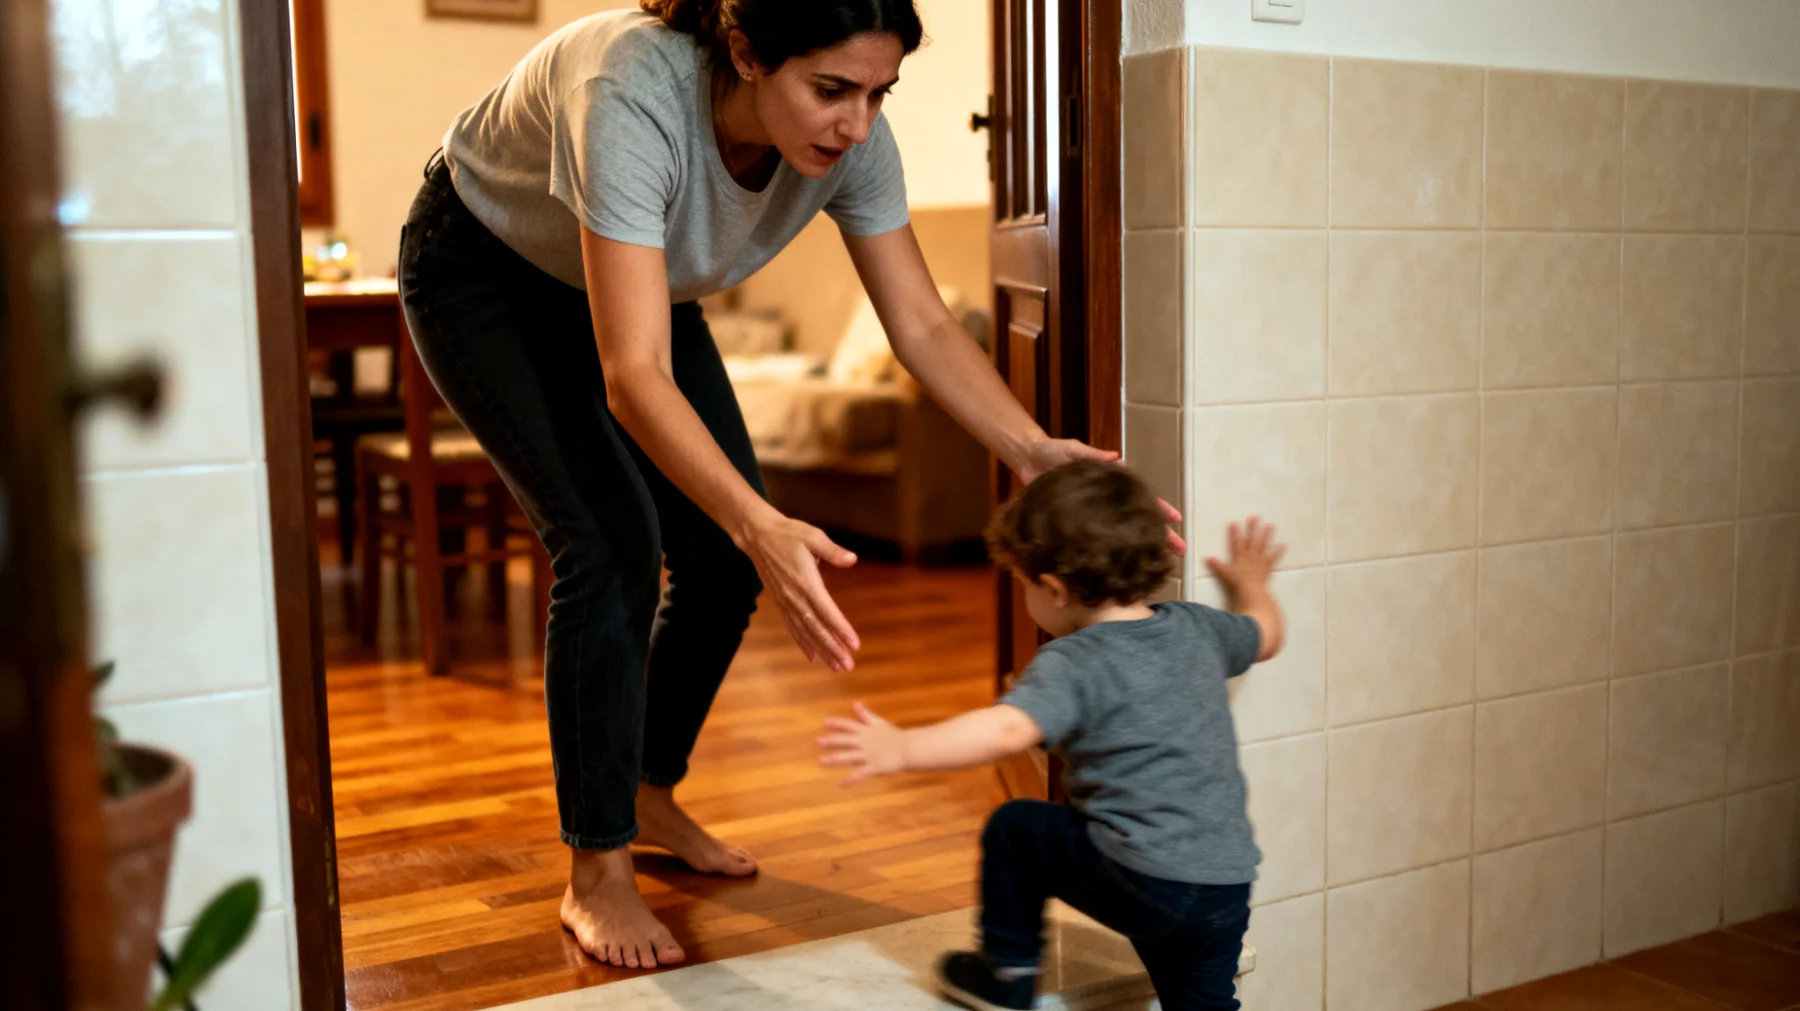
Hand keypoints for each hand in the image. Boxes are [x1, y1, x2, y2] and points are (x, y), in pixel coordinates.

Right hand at [741, 513, 860, 670]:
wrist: (758, 536)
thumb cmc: (788, 534)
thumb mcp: (813, 536)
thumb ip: (832, 550)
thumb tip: (852, 559)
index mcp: (806, 582)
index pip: (826, 611)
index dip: (840, 629)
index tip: (854, 644)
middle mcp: (795, 597)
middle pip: (816, 628)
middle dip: (833, 648)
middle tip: (848, 665)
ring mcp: (785, 602)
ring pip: (805, 631)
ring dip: (821, 650)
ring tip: (836, 666)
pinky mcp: (780, 602)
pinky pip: (792, 627)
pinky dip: (802, 643)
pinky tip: (812, 656)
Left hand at [818, 702, 905, 784]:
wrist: (908, 749)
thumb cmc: (893, 735)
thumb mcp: (879, 722)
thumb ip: (865, 714)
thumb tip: (855, 703)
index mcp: (866, 731)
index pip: (850, 725)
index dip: (838, 723)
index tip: (826, 722)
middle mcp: (865, 742)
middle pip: (846, 740)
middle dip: (832, 740)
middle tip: (819, 741)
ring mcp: (869, 755)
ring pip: (850, 756)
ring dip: (835, 759)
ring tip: (822, 761)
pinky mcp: (874, 767)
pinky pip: (860, 774)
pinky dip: (851, 779)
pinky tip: (841, 783)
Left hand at [1014, 439, 1186, 555]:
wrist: (1027, 460)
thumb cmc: (1052, 451)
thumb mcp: (1073, 450)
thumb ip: (1093, 455)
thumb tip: (1117, 457)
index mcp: (1111, 483)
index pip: (1141, 497)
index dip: (1160, 508)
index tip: (1177, 521)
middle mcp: (1106, 502)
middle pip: (1138, 519)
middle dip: (1160, 534)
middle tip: (1178, 551)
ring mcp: (1092, 515)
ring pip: (1122, 532)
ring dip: (1140, 547)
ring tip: (1156, 564)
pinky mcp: (1075, 525)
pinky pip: (1097, 539)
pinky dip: (1110, 552)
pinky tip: (1118, 567)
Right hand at [1205, 517, 1285, 596]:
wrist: (1251, 589)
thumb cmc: (1237, 582)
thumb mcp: (1224, 573)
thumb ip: (1217, 565)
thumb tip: (1208, 558)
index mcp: (1240, 555)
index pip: (1236, 541)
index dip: (1235, 532)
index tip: (1234, 522)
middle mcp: (1251, 555)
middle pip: (1252, 539)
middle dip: (1253, 528)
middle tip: (1255, 517)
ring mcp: (1260, 560)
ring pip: (1264, 545)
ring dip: (1267, 535)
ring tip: (1270, 525)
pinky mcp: (1268, 566)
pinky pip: (1274, 558)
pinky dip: (1279, 552)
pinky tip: (1284, 545)